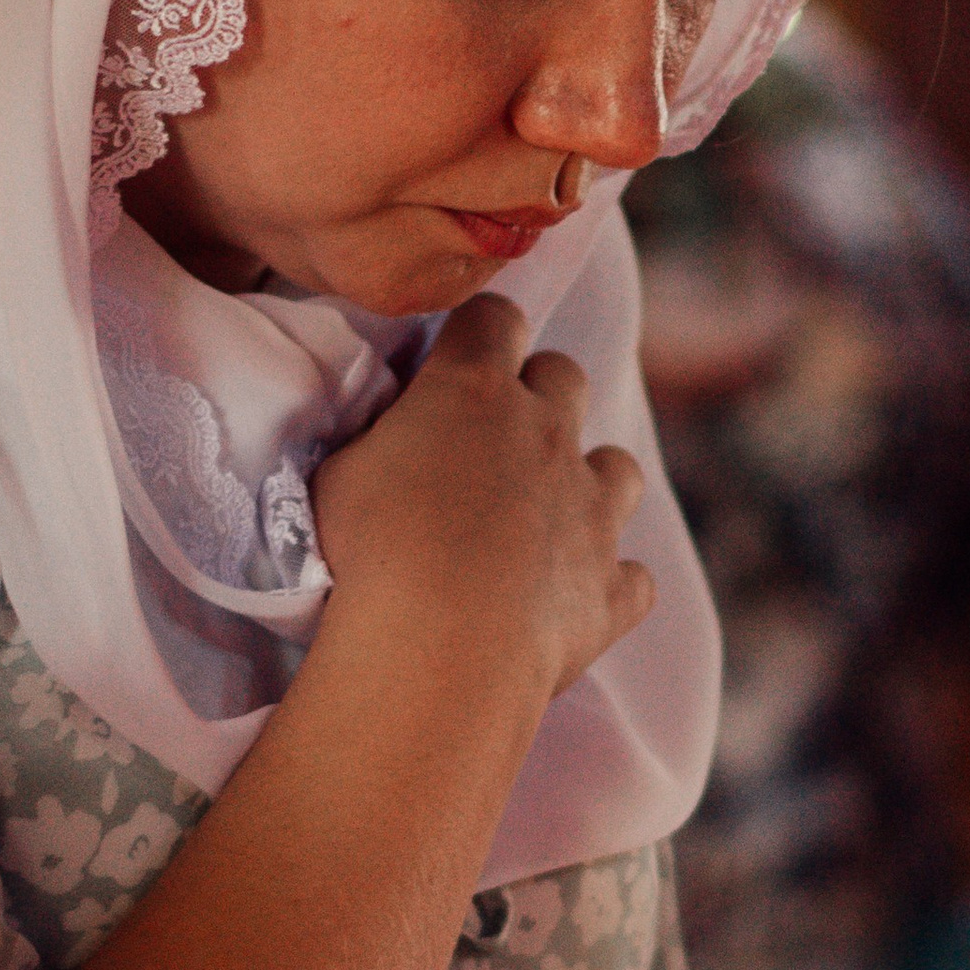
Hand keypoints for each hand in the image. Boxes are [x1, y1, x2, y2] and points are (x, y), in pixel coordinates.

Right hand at [314, 294, 652, 702]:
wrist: (443, 649)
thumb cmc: (375, 552)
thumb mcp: (339, 475)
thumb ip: (376, 442)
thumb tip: (389, 437)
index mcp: (476, 392)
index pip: (494, 320)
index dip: (477, 335)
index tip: (453, 360)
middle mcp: (548, 435)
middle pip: (564, 377)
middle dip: (537, 395)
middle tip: (490, 441)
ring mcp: (592, 510)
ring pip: (619, 467)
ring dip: (589, 481)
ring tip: (544, 518)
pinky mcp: (610, 587)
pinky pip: (630, 578)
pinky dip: (604, 585)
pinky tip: (570, 601)